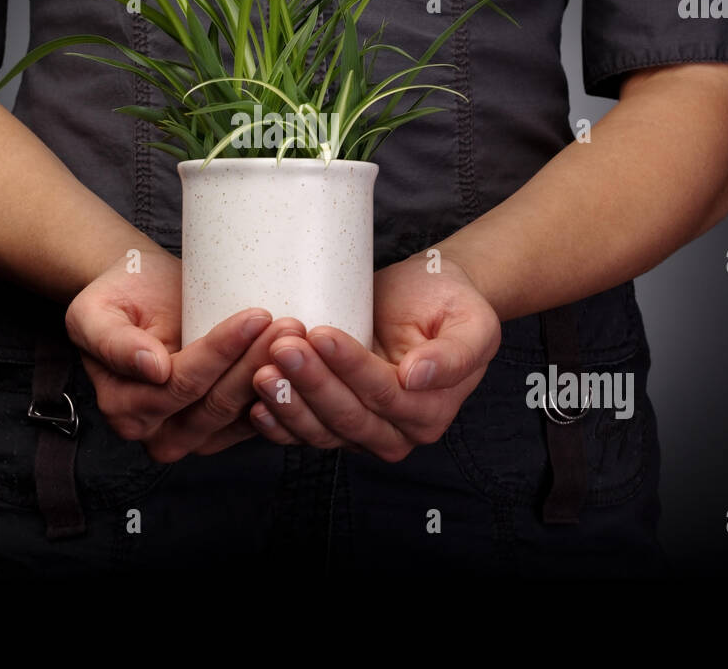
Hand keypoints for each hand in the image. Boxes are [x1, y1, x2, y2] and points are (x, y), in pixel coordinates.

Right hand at [64, 248, 300, 461]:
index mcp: (124, 406)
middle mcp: (158, 432)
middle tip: (290, 324)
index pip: (181, 384)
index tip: (256, 316)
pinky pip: (259, 418)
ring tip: (300, 335)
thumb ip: (113, 341)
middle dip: (255, 362)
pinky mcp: (226, 428)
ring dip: (276, 376)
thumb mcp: (94, 311)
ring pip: (241, 411)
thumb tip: (151, 368)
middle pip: (216, 403)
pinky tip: (306, 362)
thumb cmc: (120, 295)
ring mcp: (196, 436)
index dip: (220, 352)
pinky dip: (283, 393)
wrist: (142, 292)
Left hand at [247, 252, 500, 460]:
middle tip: (281, 346)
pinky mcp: (331, 420)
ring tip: (261, 369)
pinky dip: (276, 422)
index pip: (383, 394)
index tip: (321, 334)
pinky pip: (301, 431)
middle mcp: (395, 431)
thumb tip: (419, 376)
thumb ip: (456, 355)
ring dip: (287, 403)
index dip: (350, 367)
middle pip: (347, 416)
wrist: (429, 296)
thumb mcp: (473, 323)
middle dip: (311, 383)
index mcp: (429, 411)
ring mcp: (360, 430)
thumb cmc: (450, 303)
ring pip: (319, 430)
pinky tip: (254, 402)